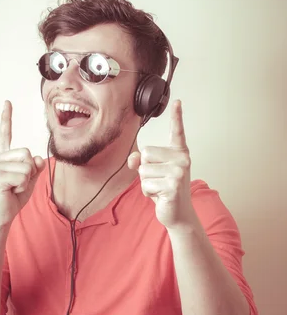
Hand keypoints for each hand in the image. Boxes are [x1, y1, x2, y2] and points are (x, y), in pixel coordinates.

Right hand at [0, 101, 44, 226]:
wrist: (2, 215)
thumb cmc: (13, 197)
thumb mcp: (30, 180)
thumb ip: (35, 168)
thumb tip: (39, 158)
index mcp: (2, 156)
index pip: (5, 134)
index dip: (6, 118)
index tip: (7, 102)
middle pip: (26, 153)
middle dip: (30, 170)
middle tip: (18, 183)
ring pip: (26, 166)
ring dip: (26, 181)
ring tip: (14, 188)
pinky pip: (22, 176)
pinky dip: (23, 186)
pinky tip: (12, 191)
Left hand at [127, 100, 195, 230]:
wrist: (178, 213)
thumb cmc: (165, 190)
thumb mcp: (152, 172)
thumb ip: (141, 161)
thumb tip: (133, 159)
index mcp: (179, 153)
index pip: (178, 131)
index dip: (177, 116)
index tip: (178, 101)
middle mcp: (182, 159)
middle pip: (146, 154)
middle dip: (146, 170)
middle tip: (160, 181)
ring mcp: (179, 172)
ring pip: (143, 170)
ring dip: (146, 183)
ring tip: (160, 188)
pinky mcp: (173, 185)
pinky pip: (146, 184)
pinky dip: (148, 192)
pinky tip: (161, 196)